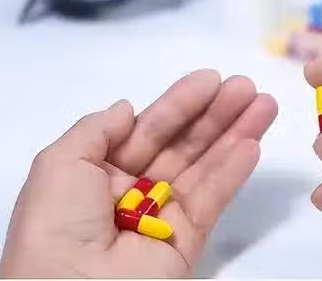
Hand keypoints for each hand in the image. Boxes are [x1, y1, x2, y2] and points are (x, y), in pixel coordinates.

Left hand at [0, 70, 277, 277]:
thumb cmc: (57, 223)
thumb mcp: (59, 164)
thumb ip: (96, 129)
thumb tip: (128, 108)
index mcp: (101, 172)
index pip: (148, 129)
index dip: (179, 103)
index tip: (211, 79)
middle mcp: (134, 191)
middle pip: (182, 144)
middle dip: (215, 114)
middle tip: (246, 86)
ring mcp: (162, 217)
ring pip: (204, 167)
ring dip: (235, 134)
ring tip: (264, 104)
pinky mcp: (186, 242)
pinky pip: (212, 200)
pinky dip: (233, 172)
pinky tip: (252, 144)